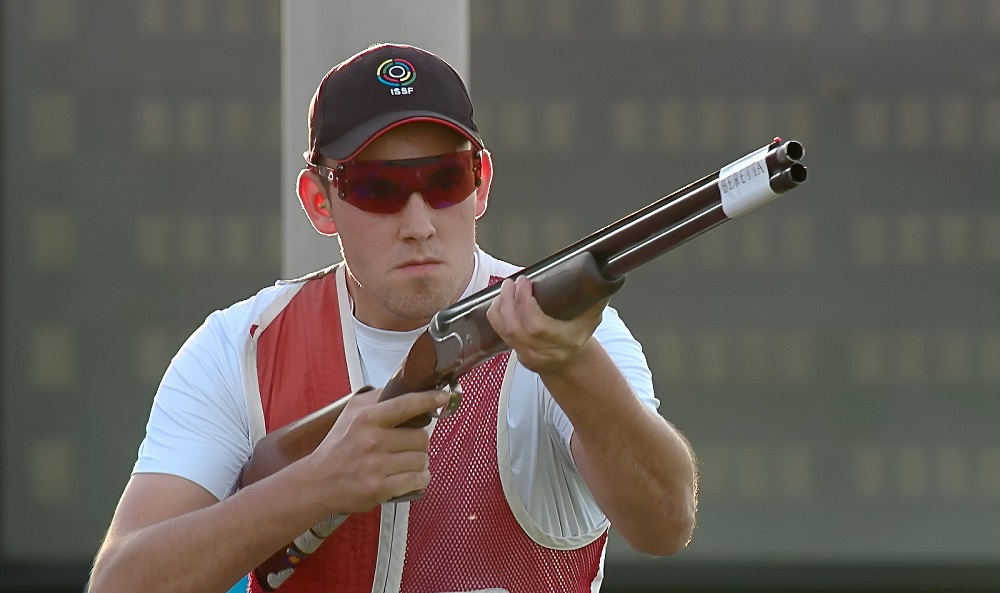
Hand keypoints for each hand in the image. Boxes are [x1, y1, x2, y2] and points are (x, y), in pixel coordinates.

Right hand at [306, 387, 449, 514]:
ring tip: (404, 462)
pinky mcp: (381, 488)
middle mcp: (373, 440)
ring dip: (419, 462)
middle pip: (421, 437)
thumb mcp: (351, 413)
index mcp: (367, 418)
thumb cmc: (338, 446)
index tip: (444, 396)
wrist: (318, 482)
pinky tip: (409, 477)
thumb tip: (403, 384)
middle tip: (407, 445)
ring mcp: (377, 466)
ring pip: (422, 459)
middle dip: (419, 442)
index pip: (406, 404)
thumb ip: (377, 398)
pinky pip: (418, 480)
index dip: (429, 399)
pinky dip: (419, 479)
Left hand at [486, 276, 606, 375]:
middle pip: (516, 329)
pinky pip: (500, 334)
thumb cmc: (581, 332)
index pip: (537, 326)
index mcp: (567, 341)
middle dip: (509, 301)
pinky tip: (501, 301)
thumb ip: (594, 294)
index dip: (524, 303)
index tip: (525, 282)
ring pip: (505, 332)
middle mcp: (547, 352)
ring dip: (500, 307)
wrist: (573, 361)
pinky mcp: (518, 354)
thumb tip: (600, 267)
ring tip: (505, 288)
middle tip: (512, 283)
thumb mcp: (592, 315)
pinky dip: (497, 315)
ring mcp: (530, 356)